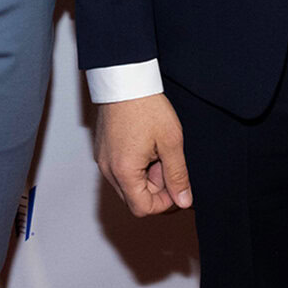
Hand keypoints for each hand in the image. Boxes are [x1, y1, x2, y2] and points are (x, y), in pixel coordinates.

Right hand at [95, 93, 192, 215]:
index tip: (177, 186)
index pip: (143, 208)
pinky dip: (135, 165)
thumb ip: (178, 175)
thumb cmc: (146, 106)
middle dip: (155, 187)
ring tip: (157, 150)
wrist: (125, 79)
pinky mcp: (103, 149)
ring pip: (127, 184)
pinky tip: (146, 145)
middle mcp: (108, 169)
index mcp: (124, 171)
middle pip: (134, 197)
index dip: (164, 203)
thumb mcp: (171, 141)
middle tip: (167, 161)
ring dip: (146, 176)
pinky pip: (120, 169)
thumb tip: (184, 201)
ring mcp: (103, 159)